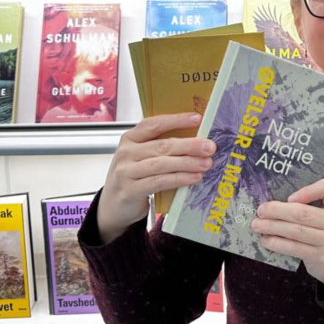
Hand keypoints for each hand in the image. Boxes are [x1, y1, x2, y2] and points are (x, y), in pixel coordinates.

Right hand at [97, 113, 214, 243]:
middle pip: (162, 145)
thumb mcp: (141, 157)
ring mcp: (126, 172)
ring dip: (188, 163)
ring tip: (207, 163)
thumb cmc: (133, 176)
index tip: (198, 118)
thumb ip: (160, 147)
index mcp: (130, 138)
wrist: (113, 206)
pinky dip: (179, 179)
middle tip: (210, 147)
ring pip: (162, 164)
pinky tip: (194, 177)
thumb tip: (196, 140)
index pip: (154, 124)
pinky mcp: (131, 190)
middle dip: (189, 145)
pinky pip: (160, 182)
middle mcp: (126, 153)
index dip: (176, 120)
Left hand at [252, 178, 323, 288]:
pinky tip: (266, 240)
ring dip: (273, 227)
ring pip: (296, 231)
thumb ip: (310, 206)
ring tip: (257, 225)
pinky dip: (277, 243)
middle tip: (260, 210)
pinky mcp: (319, 256)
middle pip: (303, 213)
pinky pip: (294, 248)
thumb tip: (273, 203)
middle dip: (278, 211)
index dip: (308, 190)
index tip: (290, 197)